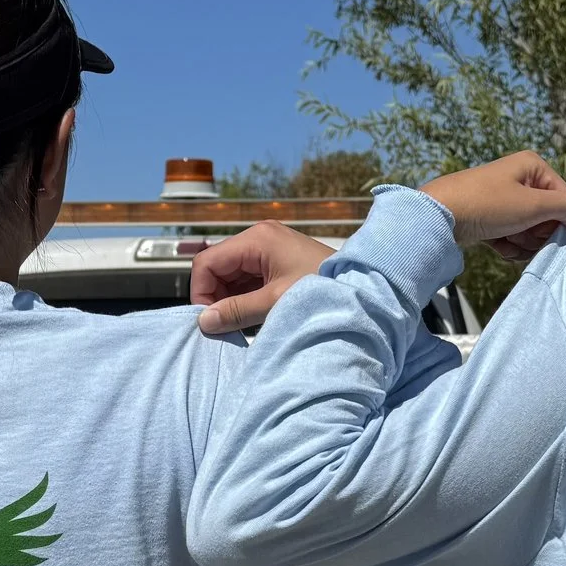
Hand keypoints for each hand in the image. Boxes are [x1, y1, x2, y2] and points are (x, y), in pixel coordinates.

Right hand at [193, 223, 336, 335]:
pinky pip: (248, 281)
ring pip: (231, 276)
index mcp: (257, 239)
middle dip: (216, 298)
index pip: (207, 262)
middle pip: (218, 268)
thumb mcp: (276, 303)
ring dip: (230, 301)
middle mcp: (259, 238)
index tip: (209, 322)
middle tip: (224, 327)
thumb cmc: (324, 291)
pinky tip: (252, 319)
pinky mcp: (278, 263)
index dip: (201, 292)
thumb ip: (237, 311)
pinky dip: (245, 299)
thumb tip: (204, 322)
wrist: (365, 290)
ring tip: (239, 326)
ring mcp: (269, 250)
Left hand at [422, 152, 565, 260]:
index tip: (548, 233)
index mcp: (533, 166)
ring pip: (530, 229)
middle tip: (522, 236)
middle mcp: (520, 179)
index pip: (565, 197)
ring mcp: (504, 199)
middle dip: (537, 233)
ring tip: (506, 240)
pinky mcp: (491, 217)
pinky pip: (512, 235)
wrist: (440, 215)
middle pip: (547, 216)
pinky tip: (497, 246)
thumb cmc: (488, 204)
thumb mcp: (533, 205)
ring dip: (522, 242)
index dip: (560, 220)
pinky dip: (508, 245)